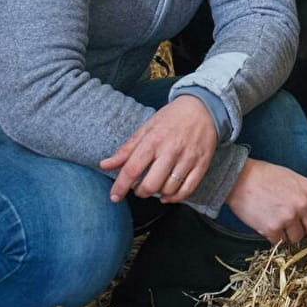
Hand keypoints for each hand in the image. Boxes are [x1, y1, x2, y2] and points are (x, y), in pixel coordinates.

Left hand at [100, 93, 217, 202]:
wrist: (203, 108)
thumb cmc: (171, 118)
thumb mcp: (146, 129)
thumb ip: (126, 150)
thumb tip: (104, 165)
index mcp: (154, 140)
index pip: (132, 169)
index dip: (120, 186)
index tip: (114, 196)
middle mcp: (171, 150)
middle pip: (151, 184)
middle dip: (140, 192)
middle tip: (139, 188)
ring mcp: (188, 158)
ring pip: (169, 189)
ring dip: (157, 194)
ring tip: (155, 187)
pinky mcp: (202, 164)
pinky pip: (188, 189)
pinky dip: (175, 197)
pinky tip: (168, 195)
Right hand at [225, 159, 306, 244]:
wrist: (239, 178)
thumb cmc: (264, 176)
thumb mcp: (293, 178)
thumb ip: (306, 194)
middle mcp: (303, 204)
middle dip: (304, 227)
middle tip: (292, 223)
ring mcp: (288, 217)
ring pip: (297, 238)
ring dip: (288, 234)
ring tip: (276, 222)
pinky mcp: (273, 228)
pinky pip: (279, 242)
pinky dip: (272, 237)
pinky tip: (265, 224)